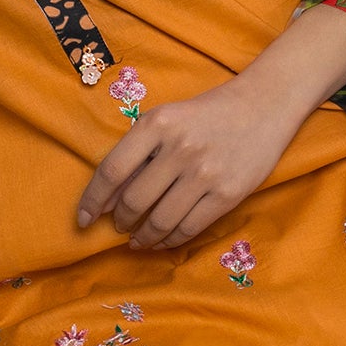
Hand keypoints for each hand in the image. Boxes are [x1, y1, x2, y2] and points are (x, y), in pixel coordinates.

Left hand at [76, 4, 345, 249]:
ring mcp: (205, 173)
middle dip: (121, 222)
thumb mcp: (166, 120)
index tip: (83, 219)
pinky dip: (170, 240)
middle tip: (119, 227)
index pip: (111, 171)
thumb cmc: (206, 113)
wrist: (262, 105)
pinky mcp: (228, 193)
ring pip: (161, 220)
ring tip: (138, 239)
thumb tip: (107, 199)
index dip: (92, 200)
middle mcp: (179, 148)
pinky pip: (189, 228)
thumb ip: (137, 152)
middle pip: (134, 201)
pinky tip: (162, 240)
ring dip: (143, 237)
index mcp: (157, 124)